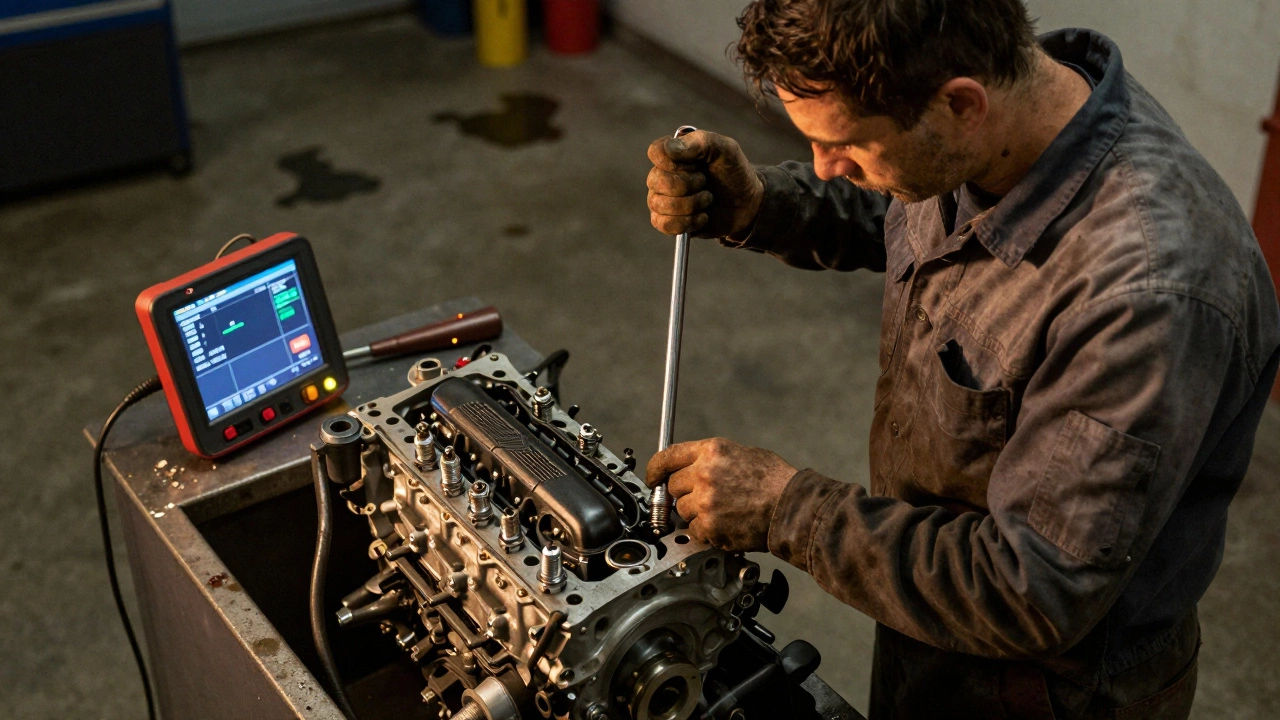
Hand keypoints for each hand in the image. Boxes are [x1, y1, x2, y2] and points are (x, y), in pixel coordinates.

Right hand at [646, 130, 764, 238]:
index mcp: (673, 153)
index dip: (674, 161)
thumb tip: (669, 148)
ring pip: (659, 204)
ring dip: (691, 204)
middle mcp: (662, 175)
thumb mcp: (726, 149)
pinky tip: (702, 217)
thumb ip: (700, 142)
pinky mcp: (667, 222)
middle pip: (657, 180)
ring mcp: (661, 199)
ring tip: (708, 200)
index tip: (696, 163)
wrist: (746, 204)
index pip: (656, 152)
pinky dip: (687, 222)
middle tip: (706, 183)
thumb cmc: (733, 173)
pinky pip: (663, 224)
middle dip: (689, 184)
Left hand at [646, 438, 797, 551]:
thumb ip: (712, 459)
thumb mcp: (742, 453)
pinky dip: (706, 531)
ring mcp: (705, 501)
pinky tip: (726, 524)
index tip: (653, 478)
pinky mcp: (709, 526)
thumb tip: (692, 467)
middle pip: (674, 486)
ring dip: (697, 513)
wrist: (792, 507)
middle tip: (706, 498)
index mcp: (711, 451)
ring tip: (724, 511)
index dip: (656, 469)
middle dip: (686, 493)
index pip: (668, 457)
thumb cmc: (775, 481)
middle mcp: (704, 474)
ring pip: (683, 510)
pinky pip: (694, 530)